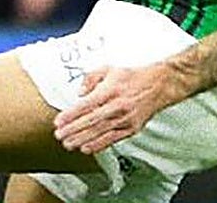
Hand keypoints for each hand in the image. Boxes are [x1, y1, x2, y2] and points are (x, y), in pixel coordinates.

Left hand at [53, 64, 174, 153]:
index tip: (59, 121)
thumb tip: (79, 93)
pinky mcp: (131, 129)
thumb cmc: (132, 78)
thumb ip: (90, 78)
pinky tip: (87, 148)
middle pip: (90, 121)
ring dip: (82, 140)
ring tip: (68, 144)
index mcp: (109, 91)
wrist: (157, 86)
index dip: (70, 115)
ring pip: (99, 132)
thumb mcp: (108, 69)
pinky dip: (98, 145)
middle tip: (59, 135)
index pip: (85, 105)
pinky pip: (111, 139)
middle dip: (72, 130)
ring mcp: (124, 119)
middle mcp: (116, 106)